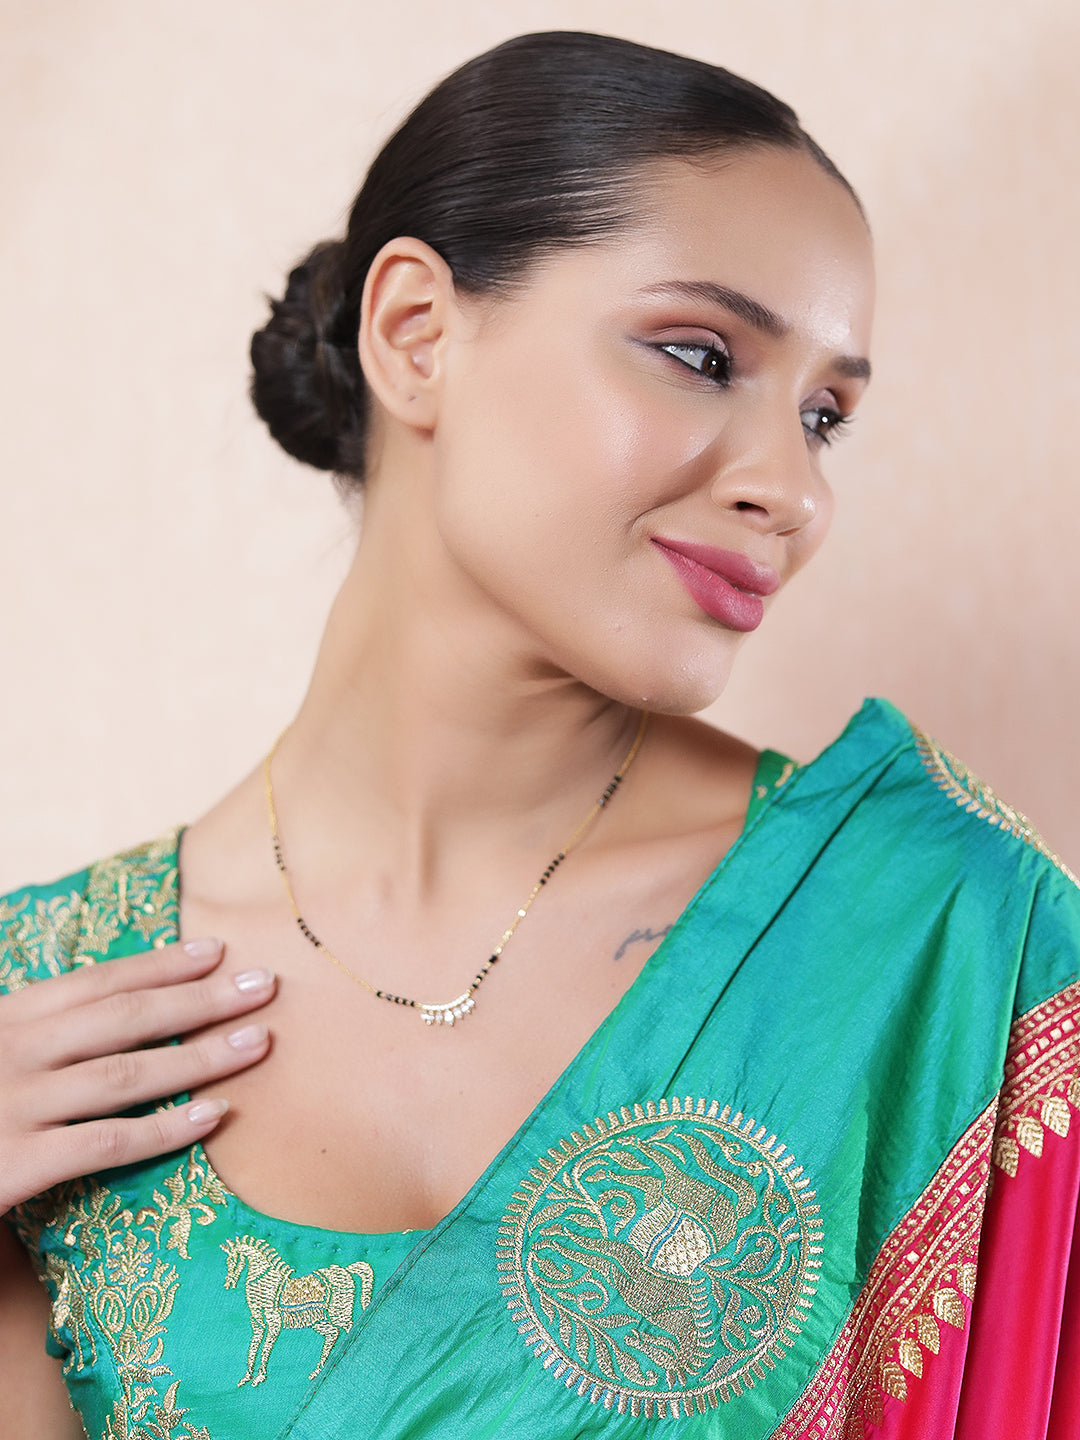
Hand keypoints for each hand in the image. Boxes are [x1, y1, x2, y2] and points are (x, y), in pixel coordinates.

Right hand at [0, 937, 273, 1213]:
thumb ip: (39, 1030)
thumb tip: (111, 1004)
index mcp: (7, 1017)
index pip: (97, 981)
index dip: (160, 964)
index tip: (218, 950)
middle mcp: (12, 1050)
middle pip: (125, 1017)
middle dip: (201, 999)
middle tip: (266, 986)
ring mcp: (13, 1105)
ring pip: (126, 1074)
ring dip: (200, 1056)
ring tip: (258, 1043)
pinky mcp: (14, 1163)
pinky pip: (107, 1143)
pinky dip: (166, 1129)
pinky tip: (214, 1116)